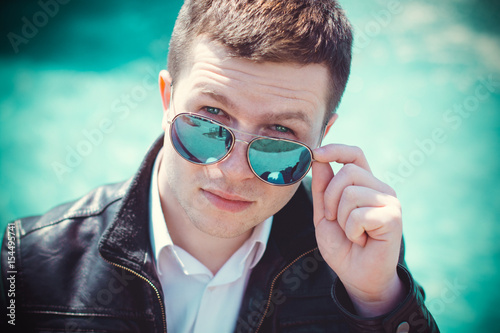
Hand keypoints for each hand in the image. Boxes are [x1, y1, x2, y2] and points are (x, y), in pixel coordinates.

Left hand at [311, 144, 404, 316]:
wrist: (356, 276)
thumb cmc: (342, 245)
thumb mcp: (324, 214)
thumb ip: (322, 188)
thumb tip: (318, 159)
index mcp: (364, 184)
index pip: (354, 154)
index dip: (336, 149)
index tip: (315, 153)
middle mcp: (380, 188)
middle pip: (348, 172)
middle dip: (330, 197)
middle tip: (335, 220)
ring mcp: (389, 201)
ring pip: (351, 192)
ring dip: (341, 218)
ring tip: (351, 233)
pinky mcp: (393, 217)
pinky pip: (359, 214)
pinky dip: (352, 231)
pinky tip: (361, 240)